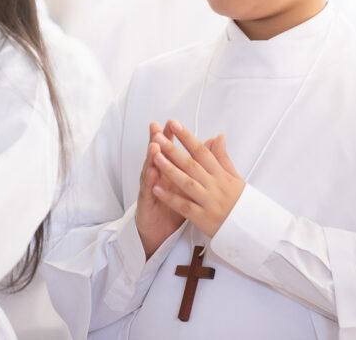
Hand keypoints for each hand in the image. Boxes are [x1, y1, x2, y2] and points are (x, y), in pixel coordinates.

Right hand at [136, 121, 185, 257]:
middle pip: (156, 156)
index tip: (173, 123)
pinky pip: (149, 193)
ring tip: (154, 147)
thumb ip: (195, 165)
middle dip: (157, 142)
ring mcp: (150, 190)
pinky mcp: (147, 204)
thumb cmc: (173, 207)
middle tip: (156, 128)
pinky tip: (151, 174)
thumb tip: (209, 144)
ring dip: (151, 159)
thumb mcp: (185, 185)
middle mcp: (157, 177)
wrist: (159, 233)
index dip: (171, 138)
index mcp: (169, 172)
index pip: (170, 151)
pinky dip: (150, 184)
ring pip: (150, 172)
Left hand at [149, 119, 244, 237]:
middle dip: (173, 150)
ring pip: (187, 183)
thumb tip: (219, 136)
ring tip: (155, 157)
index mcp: (221, 174)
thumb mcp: (235, 177)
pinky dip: (170, 197)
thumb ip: (222, 157)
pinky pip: (184, 207)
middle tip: (158, 137)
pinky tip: (156, 188)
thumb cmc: (242, 202)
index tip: (175, 125)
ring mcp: (209, 202)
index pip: (202, 151)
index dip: (188, 137)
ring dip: (170, 169)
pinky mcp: (203, 218)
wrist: (252, 228)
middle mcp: (215, 186)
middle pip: (191, 165)